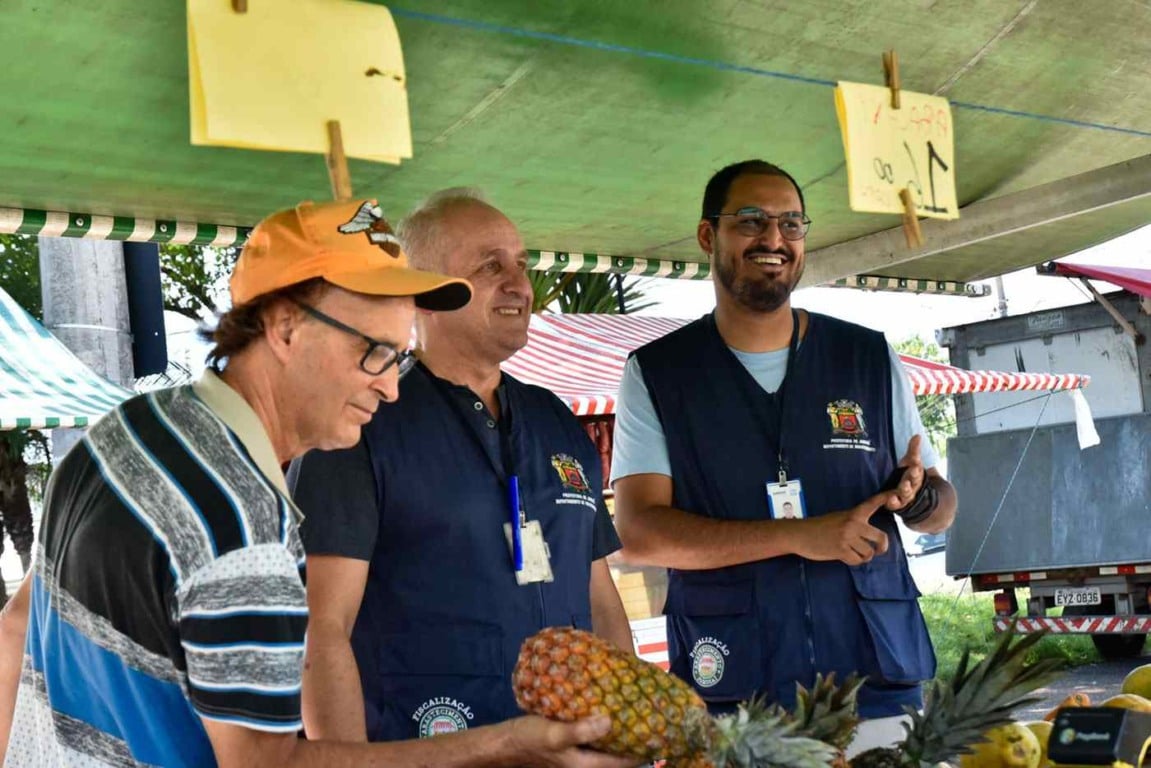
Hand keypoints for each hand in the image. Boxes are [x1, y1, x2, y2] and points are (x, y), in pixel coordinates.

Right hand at [504, 715, 643, 767]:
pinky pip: (594, 738)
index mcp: (586, 766)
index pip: (624, 762)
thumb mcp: (555, 734)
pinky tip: (607, 709)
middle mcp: (585, 764)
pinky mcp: (571, 745)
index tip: (661, 734)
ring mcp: (578, 755)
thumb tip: (610, 722)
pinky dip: (604, 727)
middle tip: (651, 717)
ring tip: (635, 711)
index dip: (643, 750)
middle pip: (618, 755)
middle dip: (634, 739)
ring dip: (619, 733)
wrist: (504, 743)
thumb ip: (582, 730)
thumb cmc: (529, 740)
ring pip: (607, 746)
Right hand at [796, 492, 891, 565]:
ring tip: (855, 553)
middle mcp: (853, 524)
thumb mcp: (838, 518)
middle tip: (879, 550)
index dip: (887, 498)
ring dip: (864, 557)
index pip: (873, 503)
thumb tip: (868, 537)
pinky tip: (846, 556)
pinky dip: (854, 561)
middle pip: (881, 537)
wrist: (800, 534)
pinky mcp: (841, 550)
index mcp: (853, 514)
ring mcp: (848, 537)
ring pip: (869, 552)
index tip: (897, 493)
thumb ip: (854, 523)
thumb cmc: (819, 527)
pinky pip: (857, 560)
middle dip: (882, 547)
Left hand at [884, 434, 926, 510]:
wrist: (911, 495)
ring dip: (905, 490)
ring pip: (906, 493)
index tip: (915, 461)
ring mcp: (905, 495)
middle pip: (914, 481)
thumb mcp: (911, 462)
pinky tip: (890, 499)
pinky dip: (893, 502)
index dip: (916, 465)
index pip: (917, 468)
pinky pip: (896, 504)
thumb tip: (917, 435)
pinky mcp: (897, 503)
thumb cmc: (908, 475)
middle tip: (912, 471)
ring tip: (904, 486)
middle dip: (913, 476)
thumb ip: (913, 450)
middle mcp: (912, 485)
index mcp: (916, 474)